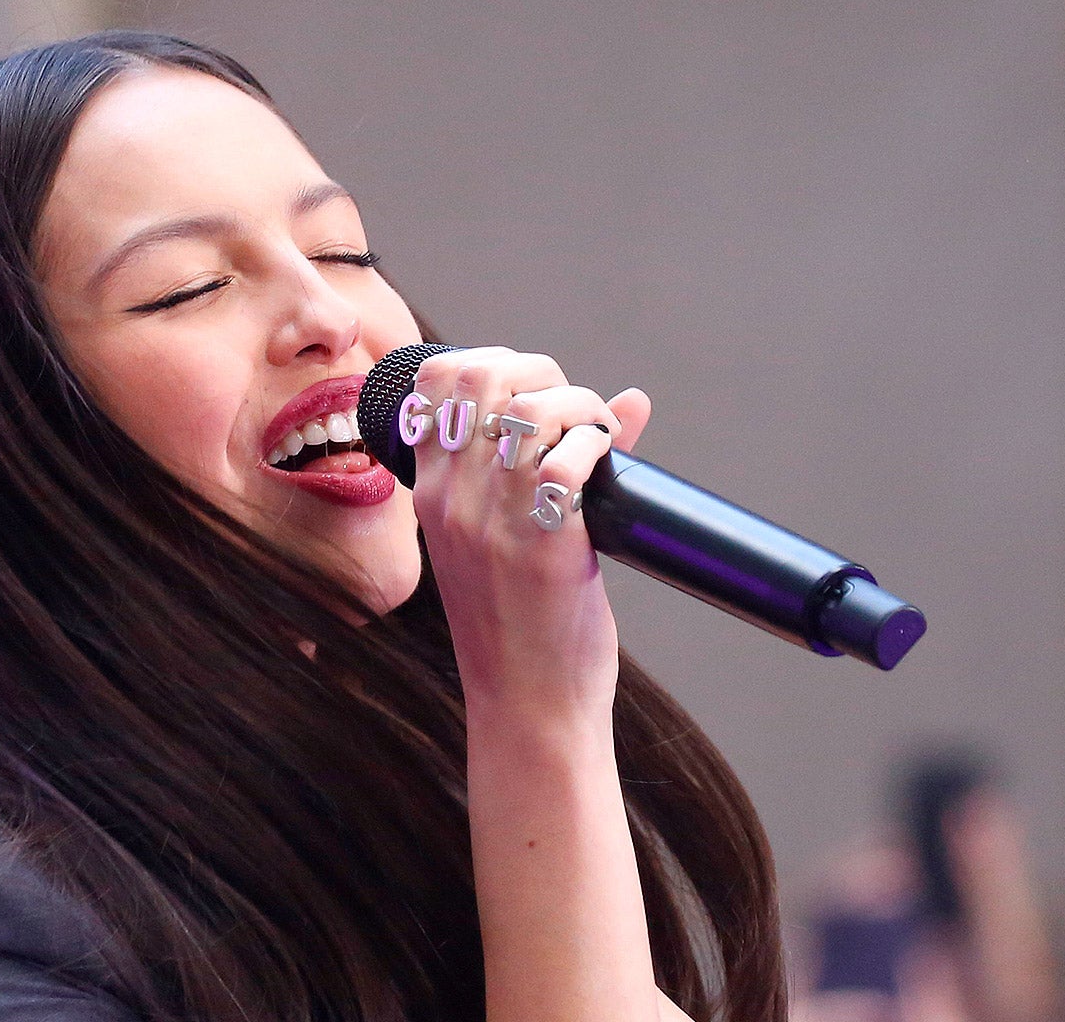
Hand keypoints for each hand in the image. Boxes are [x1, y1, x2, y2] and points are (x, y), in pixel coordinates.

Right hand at [408, 346, 650, 717]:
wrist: (526, 706)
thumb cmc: (519, 629)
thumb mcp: (503, 543)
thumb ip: (543, 470)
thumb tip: (633, 402)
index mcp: (432, 496)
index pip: (438, 380)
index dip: (492, 359)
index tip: (533, 388)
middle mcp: (453, 501)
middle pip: (484, 376)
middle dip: (543, 371)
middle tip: (576, 412)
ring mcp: (493, 522)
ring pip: (532, 409)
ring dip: (580, 407)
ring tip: (600, 440)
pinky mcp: (543, 547)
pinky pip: (567, 462)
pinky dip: (598, 448)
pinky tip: (609, 472)